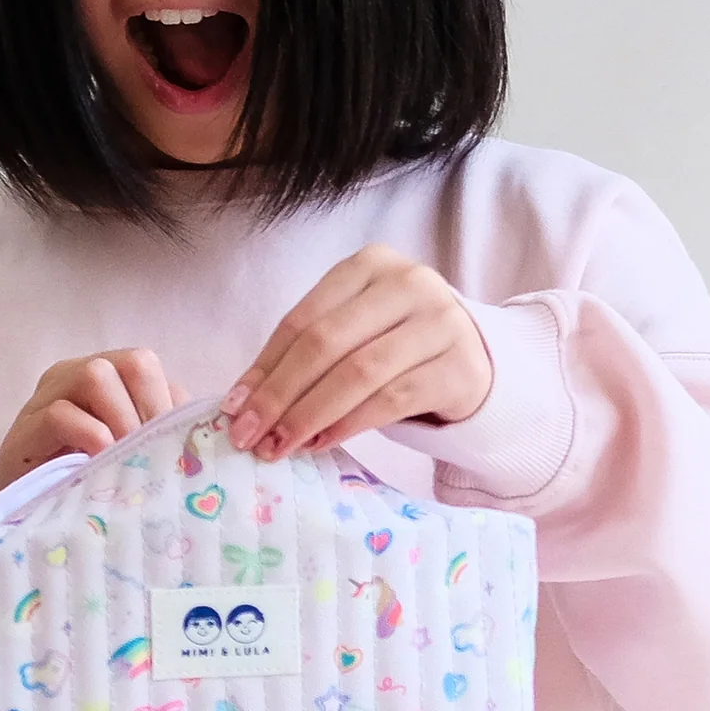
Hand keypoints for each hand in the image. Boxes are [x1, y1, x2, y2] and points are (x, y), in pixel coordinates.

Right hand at [0, 352, 189, 512]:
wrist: (21, 513)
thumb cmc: (83, 480)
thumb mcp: (128, 453)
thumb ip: (159, 433)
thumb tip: (204, 430)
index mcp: (107, 377)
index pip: (149, 366)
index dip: (168, 403)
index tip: (174, 448)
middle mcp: (75, 375)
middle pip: (132, 361)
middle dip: (151, 408)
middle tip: (151, 453)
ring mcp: (46, 397)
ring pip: (96, 375)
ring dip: (122, 421)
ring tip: (124, 459)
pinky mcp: (23, 429)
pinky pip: (59, 414)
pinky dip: (90, 438)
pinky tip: (97, 467)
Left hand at [217, 244, 491, 458]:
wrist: (476, 360)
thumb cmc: (399, 345)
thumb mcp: (354, 330)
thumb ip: (306, 352)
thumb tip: (242, 401)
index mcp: (370, 265)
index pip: (303, 319)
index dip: (264, 366)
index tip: (233, 408)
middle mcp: (409, 283)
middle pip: (326, 343)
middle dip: (279, 394)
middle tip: (248, 435)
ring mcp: (439, 323)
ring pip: (358, 373)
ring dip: (309, 415)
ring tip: (279, 445)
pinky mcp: (458, 367)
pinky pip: (391, 400)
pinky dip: (348, 425)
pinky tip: (320, 443)